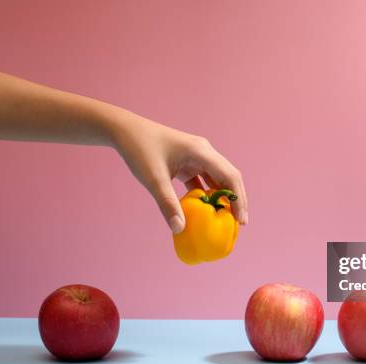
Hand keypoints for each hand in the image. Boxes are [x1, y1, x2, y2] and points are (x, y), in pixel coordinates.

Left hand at [107, 113, 247, 233]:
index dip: (238, 199)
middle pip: (229, 178)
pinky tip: (206, 211)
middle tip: (238, 225)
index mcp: (202, 152)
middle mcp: (204, 153)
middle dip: (235, 200)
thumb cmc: (139, 149)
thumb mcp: (153, 178)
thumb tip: (180, 229)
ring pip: (218, 179)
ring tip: (225, 220)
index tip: (241, 221)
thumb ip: (167, 204)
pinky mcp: (188, 163)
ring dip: (222, 198)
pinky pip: (204, 181)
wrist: (124, 131)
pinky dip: (207, 196)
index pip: (230, 177)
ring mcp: (197, 157)